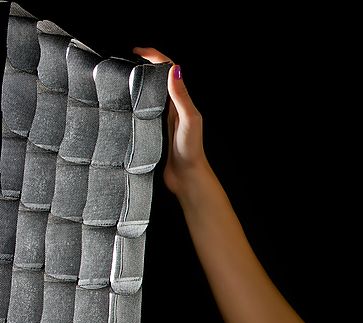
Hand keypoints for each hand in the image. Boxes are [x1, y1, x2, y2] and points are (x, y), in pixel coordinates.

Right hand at [131, 47, 209, 197]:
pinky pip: (140, 113)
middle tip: (122, 63)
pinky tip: (119, 107)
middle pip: (156, 80)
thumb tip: (174, 69)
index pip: (167, 70)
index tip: (136, 51)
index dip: (154, 57)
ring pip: (147, 96)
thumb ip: (182, 96)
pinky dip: (130, 106)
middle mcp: (172, 108)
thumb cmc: (191, 150)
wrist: (187, 178)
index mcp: (180, 101)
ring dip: (135, 85)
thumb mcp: (189, 120)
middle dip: (141, 67)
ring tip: (117, 80)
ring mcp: (161, 120)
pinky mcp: (152, 132)